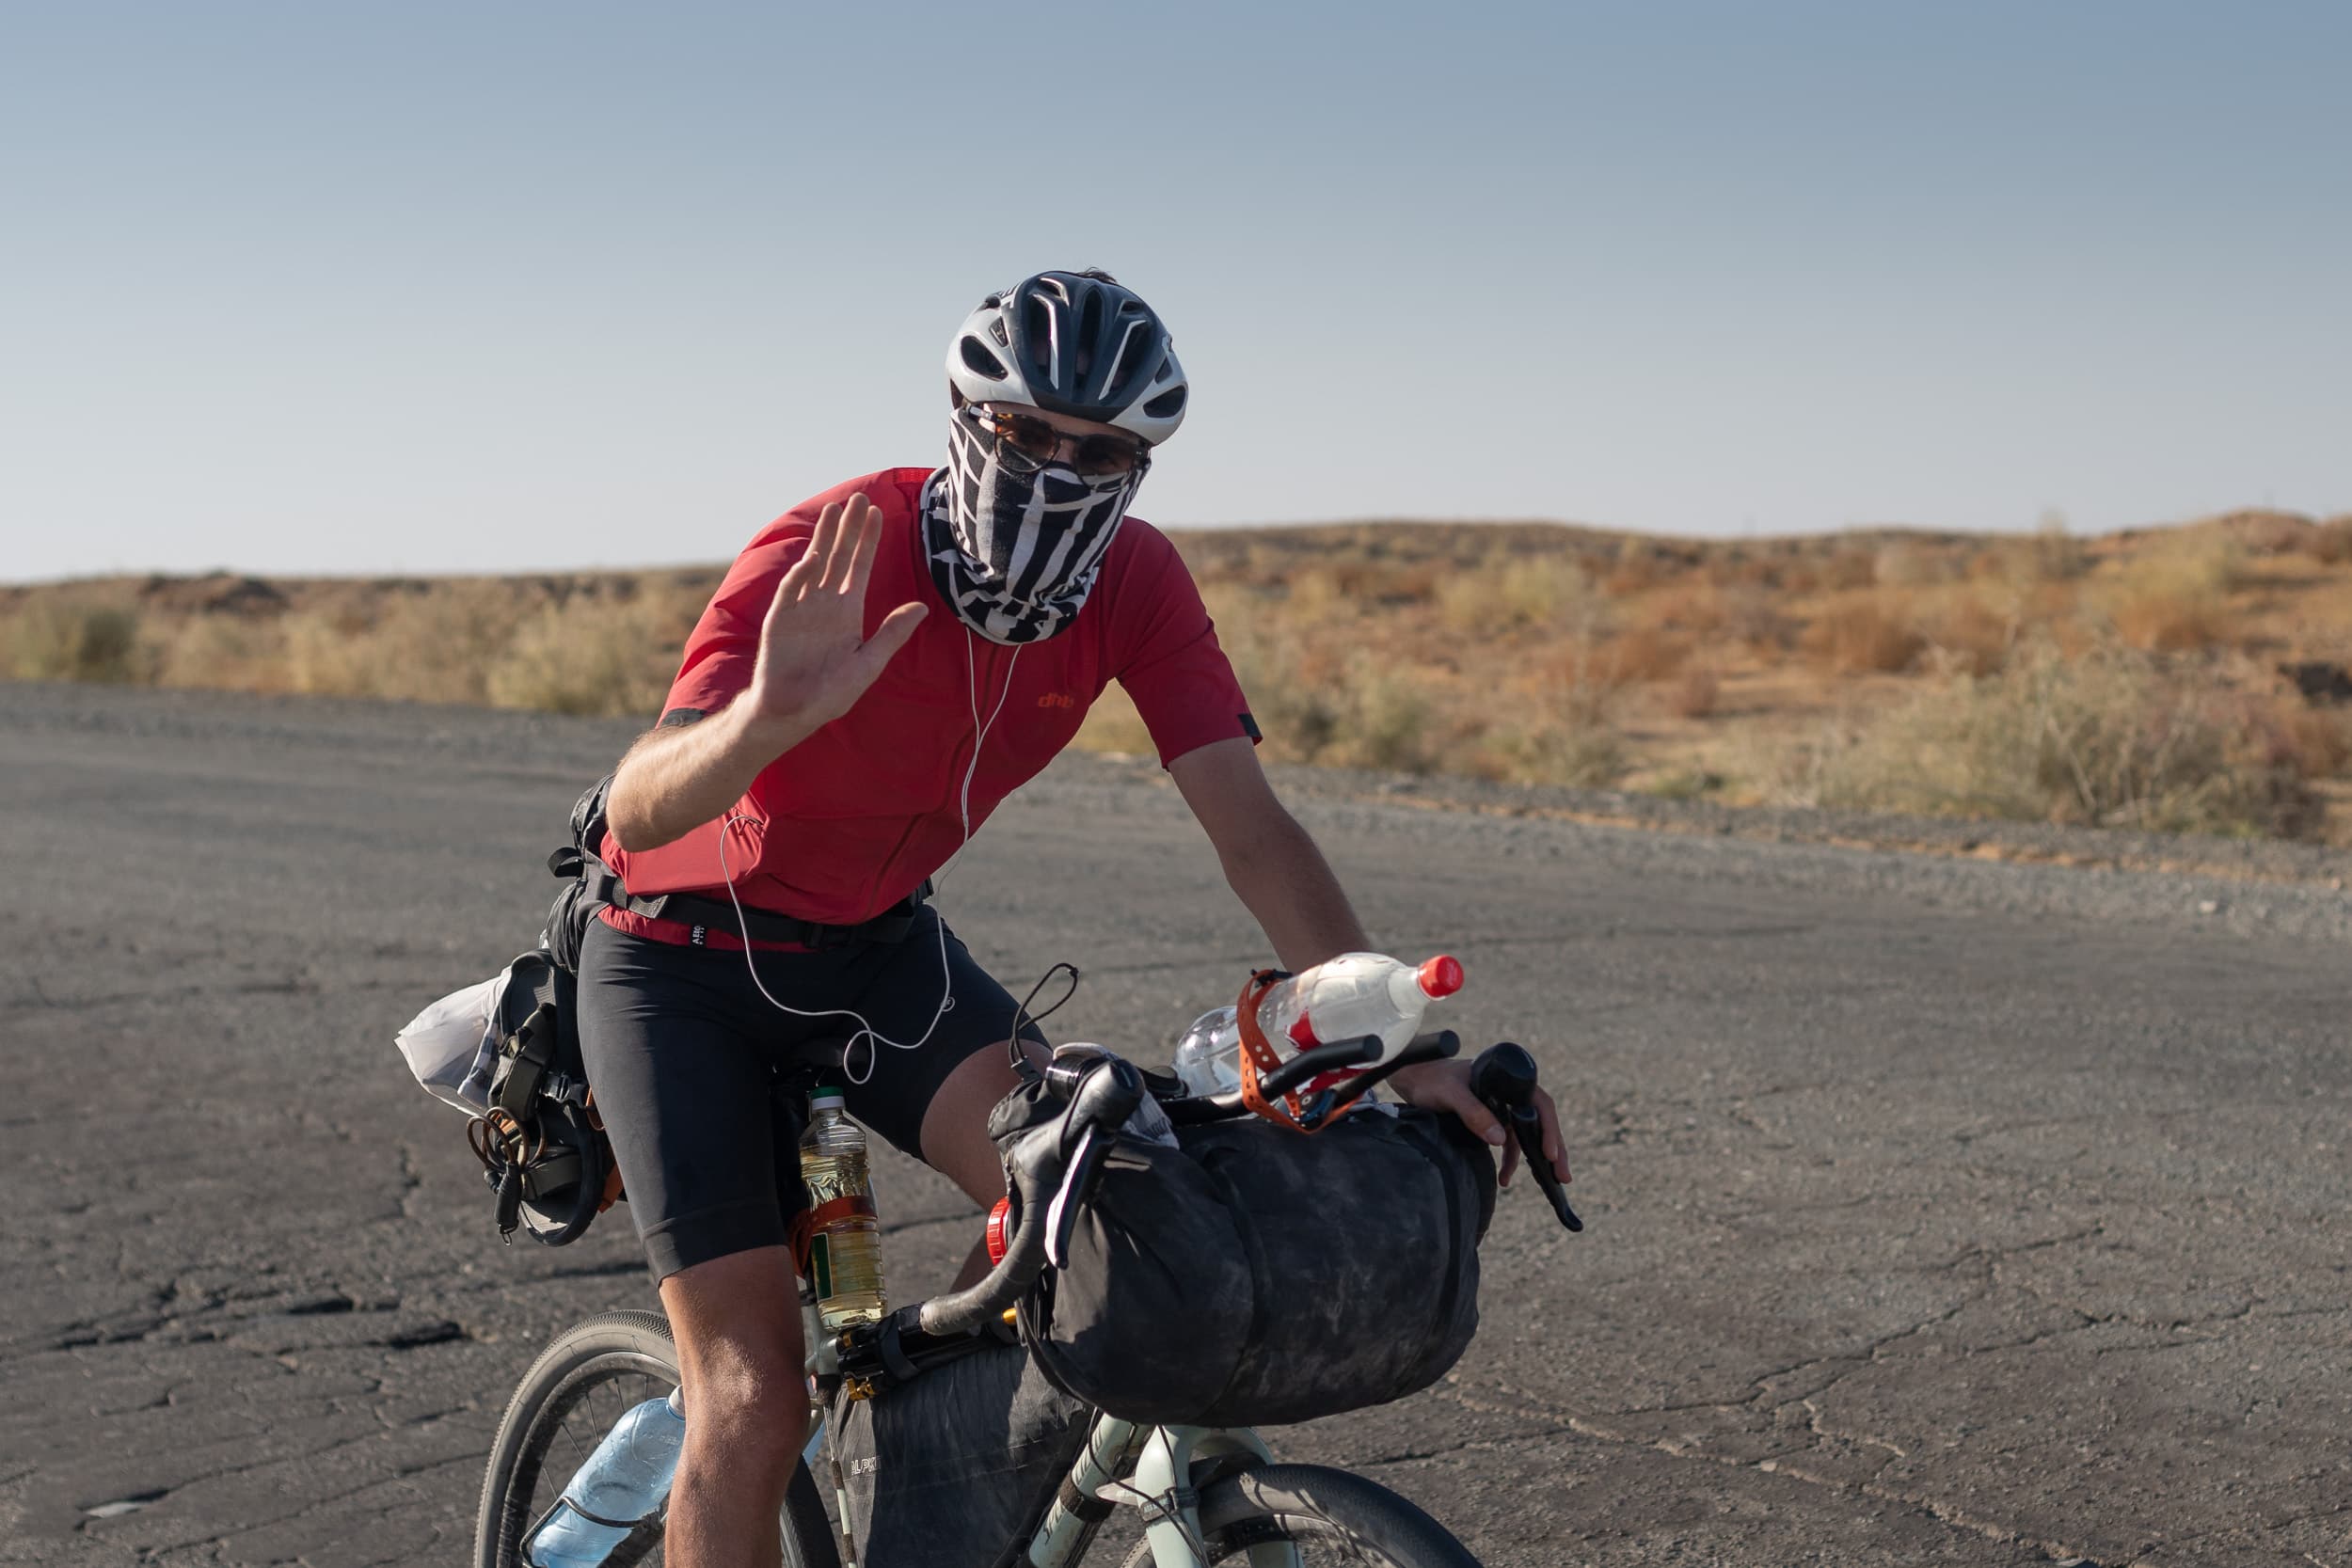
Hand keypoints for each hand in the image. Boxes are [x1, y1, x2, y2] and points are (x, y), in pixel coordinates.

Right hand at [743, 493, 926, 732]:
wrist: (793, 713)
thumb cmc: (830, 694)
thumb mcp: (869, 663)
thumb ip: (892, 634)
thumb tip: (922, 606)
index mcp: (848, 611)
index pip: (860, 567)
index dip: (868, 540)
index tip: (876, 512)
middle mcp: (825, 603)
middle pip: (840, 557)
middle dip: (849, 529)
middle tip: (858, 497)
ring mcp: (802, 608)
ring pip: (815, 564)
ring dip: (824, 538)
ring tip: (834, 510)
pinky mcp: (780, 619)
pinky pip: (791, 591)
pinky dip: (802, 573)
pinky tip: (815, 558)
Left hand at [1387, 1058, 1570, 1189]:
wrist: (1412, 1078)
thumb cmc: (1430, 1079)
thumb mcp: (1450, 1094)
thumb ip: (1473, 1113)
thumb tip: (1500, 1139)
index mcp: (1506, 1080)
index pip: (1539, 1103)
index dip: (1549, 1128)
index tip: (1551, 1153)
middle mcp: (1509, 1092)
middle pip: (1539, 1121)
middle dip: (1554, 1149)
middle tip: (1563, 1176)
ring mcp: (1501, 1106)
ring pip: (1527, 1134)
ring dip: (1536, 1159)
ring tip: (1550, 1183)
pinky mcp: (1490, 1118)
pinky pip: (1509, 1142)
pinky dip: (1510, 1160)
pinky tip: (1505, 1178)